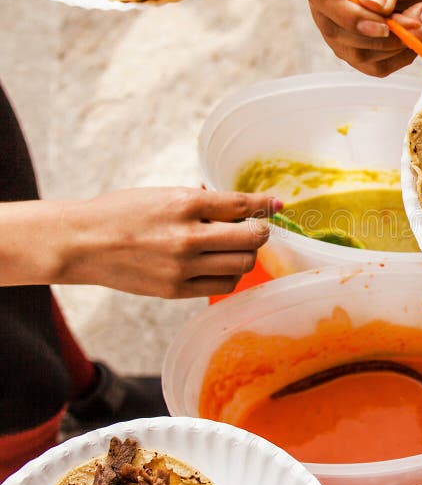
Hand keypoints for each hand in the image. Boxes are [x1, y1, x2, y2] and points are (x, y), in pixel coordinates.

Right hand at [56, 188, 278, 297]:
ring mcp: (183, 266)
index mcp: (185, 204)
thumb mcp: (163, 194)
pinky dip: (230, 273)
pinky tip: (221, 264)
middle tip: (256, 229)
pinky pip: (223, 285)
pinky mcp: (176, 290)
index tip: (277, 205)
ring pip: (243, 264)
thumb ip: (203, 201)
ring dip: (247, 254)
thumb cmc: (122, 213)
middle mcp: (188, 236)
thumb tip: (240, 204)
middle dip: (261, 232)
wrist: (82, 244)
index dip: (266, 205)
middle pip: (252, 239)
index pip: (242, 205)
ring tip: (236, 247)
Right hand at [301, 0, 421, 75]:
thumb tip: (372, 4)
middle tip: (420, 21)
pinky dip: (402, 56)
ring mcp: (338, 29)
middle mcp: (326, 0)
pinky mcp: (357, 50)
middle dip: (383, 35)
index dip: (347, 13)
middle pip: (336, 31)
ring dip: (397, 45)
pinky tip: (417, 34)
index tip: (383, 23)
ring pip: (357, 54)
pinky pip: (375, 67)